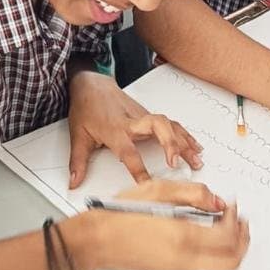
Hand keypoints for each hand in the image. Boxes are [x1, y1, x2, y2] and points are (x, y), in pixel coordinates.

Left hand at [67, 70, 202, 186]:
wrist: (92, 84)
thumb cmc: (86, 108)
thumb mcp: (78, 135)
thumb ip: (78, 162)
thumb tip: (73, 182)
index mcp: (115, 130)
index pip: (129, 152)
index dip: (138, 169)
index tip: (147, 184)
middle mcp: (132, 122)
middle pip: (158, 127)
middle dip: (170, 144)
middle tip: (176, 163)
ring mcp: (143, 117)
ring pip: (169, 125)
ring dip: (184, 142)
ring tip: (196, 160)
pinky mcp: (149, 115)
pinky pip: (171, 125)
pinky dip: (185, 135)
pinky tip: (194, 146)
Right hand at [89, 178, 248, 269]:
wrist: (97, 240)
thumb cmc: (119, 215)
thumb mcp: (157, 190)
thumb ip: (193, 193)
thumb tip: (216, 200)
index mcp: (183, 235)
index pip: (229, 236)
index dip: (237, 219)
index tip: (232, 206)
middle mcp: (184, 257)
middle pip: (232, 260)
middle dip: (243, 240)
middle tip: (240, 221)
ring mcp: (179, 268)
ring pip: (221, 266)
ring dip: (231, 246)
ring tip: (226, 225)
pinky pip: (205, 265)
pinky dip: (215, 252)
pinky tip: (207, 233)